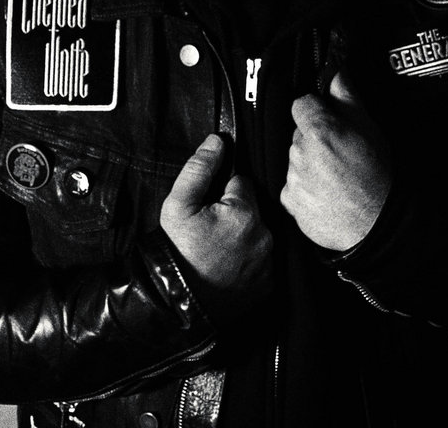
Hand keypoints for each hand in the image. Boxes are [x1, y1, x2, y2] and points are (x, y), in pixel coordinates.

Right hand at [160, 134, 272, 292]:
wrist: (178, 305)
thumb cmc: (177, 252)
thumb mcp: (178, 205)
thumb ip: (199, 168)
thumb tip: (217, 141)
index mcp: (245, 212)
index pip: (242, 183)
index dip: (223, 192)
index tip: (208, 209)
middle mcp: (264, 235)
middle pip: (253, 208)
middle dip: (235, 213)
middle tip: (211, 232)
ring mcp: (269, 262)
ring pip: (259, 233)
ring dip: (244, 236)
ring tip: (219, 251)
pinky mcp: (270, 284)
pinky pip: (263, 259)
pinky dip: (250, 260)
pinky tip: (229, 267)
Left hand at [280, 72, 390, 250]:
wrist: (378, 223)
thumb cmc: (378, 173)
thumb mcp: (369, 128)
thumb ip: (346, 96)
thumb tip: (335, 70)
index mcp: (319, 130)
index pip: (301, 105)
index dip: (316, 111)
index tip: (329, 122)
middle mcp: (300, 153)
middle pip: (298, 134)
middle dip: (313, 140)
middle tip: (338, 154)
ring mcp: (293, 179)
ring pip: (294, 160)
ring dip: (308, 165)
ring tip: (335, 178)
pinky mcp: (290, 203)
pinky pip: (291, 187)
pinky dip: (304, 190)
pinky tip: (327, 195)